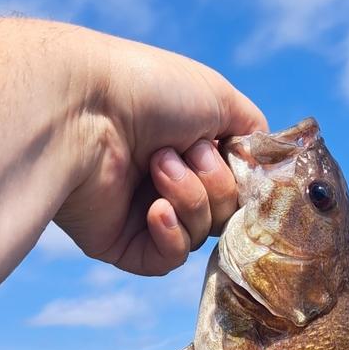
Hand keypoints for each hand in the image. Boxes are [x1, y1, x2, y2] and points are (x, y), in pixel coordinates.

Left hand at [55, 31, 266, 275]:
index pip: (239, 185)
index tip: (240, 162)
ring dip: (188, 198)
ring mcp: (145, 215)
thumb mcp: (219, 98)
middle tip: (181, 151)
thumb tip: (264, 168)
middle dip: (213, 183)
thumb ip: (253, 135)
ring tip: (157, 165)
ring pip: (201, 235)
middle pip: (226, 214)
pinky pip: (169, 259)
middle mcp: (169, 183)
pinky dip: (171, 235)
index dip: (243, 179)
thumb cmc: (149, 90)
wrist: (84, 109)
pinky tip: (155, 209)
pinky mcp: (123, 245)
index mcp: (191, 150)